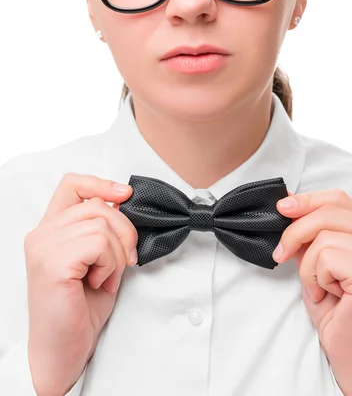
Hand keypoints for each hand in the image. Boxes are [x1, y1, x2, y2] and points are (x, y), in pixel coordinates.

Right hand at [24, 173, 137, 395]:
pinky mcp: (53, 263)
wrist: (63, 351)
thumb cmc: (80, 309)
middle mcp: (42, 234)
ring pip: (102, 223)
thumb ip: (102, 230)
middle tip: (125, 260)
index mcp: (50, 230)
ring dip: (116, 254)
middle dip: (124, 230)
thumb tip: (123, 202)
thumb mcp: (97, 259)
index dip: (102, 183)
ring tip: (106, 278)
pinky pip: (99, 243)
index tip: (125, 194)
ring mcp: (44, 247)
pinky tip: (100, 284)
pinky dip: (110, 265)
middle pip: (97, 204)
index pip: (71, 184)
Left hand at [273, 189, 351, 393]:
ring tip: (319, 286)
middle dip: (295, 231)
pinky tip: (328, 294)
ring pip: (323, 237)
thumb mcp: (315, 263)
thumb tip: (287, 207)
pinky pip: (326, 258)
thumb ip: (307, 235)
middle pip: (328, 211)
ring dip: (308, 266)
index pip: (338, 199)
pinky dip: (316, 278)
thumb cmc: (336, 311)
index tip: (282, 208)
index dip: (307, 200)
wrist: (350, 352)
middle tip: (281, 253)